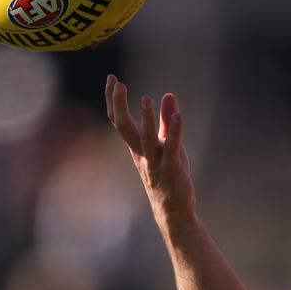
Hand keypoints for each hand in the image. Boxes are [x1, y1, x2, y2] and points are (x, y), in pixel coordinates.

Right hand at [105, 74, 194, 230]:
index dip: (113, 100)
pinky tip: (178, 117)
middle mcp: (141, 153)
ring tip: (146, 98)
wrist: (173, 210)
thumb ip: (167, 121)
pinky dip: (175, 133)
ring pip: (146, 139)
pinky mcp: (172, 170)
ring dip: (147, 119)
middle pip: (124, 127)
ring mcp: (155, 162)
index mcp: (137, 147)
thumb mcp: (168, 144)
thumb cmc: (169, 176)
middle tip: (117, 83)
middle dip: (119, 105)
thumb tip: (168, 95)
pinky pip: (171, 150)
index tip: (112, 78)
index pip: (119, 120)